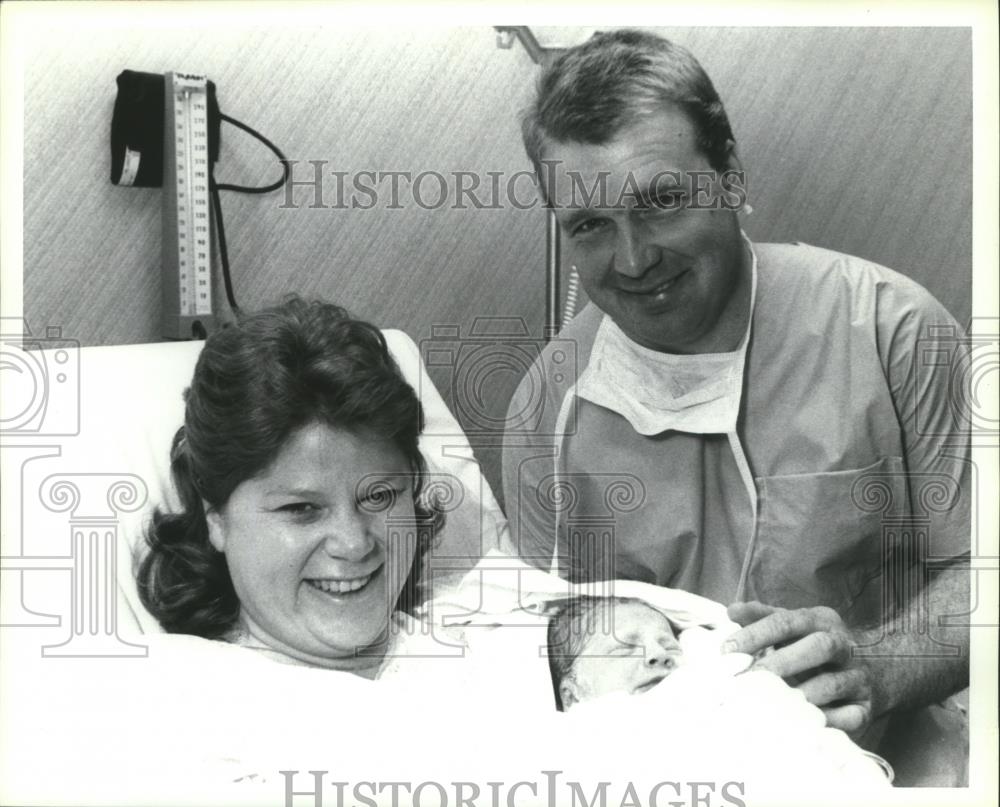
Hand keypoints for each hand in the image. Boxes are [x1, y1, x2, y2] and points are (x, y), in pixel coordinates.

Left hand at [724, 601, 873, 734]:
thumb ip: (762, 617)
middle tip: (752, 676)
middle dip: (783, 661)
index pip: (787, 621)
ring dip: (803, 694)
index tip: (727, 649)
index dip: (756, 634)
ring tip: (774, 704)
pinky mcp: (865, 706)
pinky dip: (829, 720)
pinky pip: (851, 715)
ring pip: (834, 682)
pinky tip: (804, 724)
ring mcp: (858, 675)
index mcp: (821, 620)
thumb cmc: (813, 646)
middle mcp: (843, 644)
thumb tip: (733, 610)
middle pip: (818, 646)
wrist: (872, 670)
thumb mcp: (791, 626)